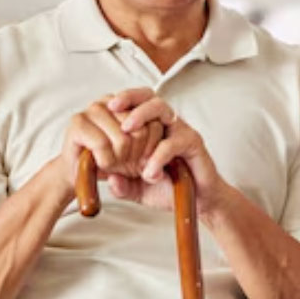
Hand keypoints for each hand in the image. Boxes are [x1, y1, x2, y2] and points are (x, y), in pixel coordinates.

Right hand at [59, 90, 164, 190]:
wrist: (80, 175)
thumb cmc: (112, 164)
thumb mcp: (140, 159)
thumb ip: (155, 156)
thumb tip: (156, 169)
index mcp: (130, 103)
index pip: (157, 122)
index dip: (153, 148)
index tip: (143, 161)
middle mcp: (112, 101)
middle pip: (142, 132)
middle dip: (135, 157)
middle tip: (124, 165)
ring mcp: (94, 108)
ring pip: (123, 139)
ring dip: (119, 162)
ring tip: (111, 164)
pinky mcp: (78, 121)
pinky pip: (103, 144)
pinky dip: (105, 161)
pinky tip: (101, 164)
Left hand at [104, 88, 230, 216]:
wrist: (198, 202)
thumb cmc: (167, 189)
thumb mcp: (138, 189)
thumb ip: (122, 186)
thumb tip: (110, 181)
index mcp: (149, 129)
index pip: (133, 105)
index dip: (119, 103)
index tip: (102, 108)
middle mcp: (164, 124)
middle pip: (148, 97)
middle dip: (129, 97)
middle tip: (113, 107)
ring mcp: (179, 130)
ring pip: (161, 108)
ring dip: (142, 115)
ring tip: (127, 130)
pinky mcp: (193, 142)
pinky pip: (173, 142)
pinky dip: (158, 156)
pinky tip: (150, 173)